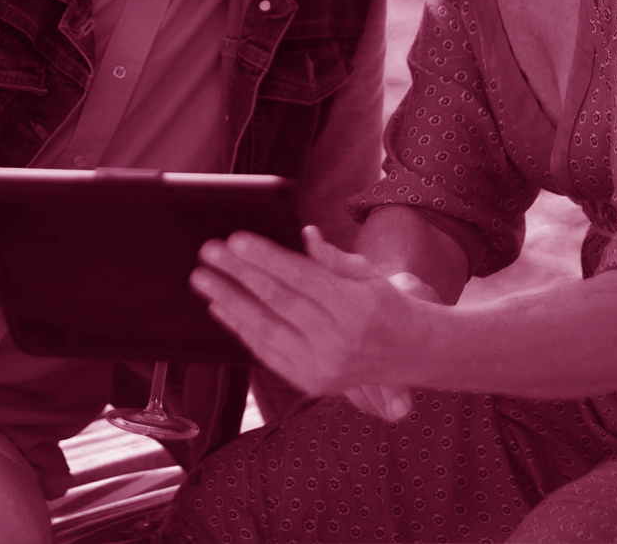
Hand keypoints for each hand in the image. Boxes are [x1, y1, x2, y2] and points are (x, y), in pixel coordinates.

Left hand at [191, 226, 436, 407]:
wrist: (413, 356)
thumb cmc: (388, 306)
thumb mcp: (370, 276)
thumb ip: (334, 258)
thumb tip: (305, 234)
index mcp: (357, 307)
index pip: (301, 278)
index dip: (265, 258)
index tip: (235, 240)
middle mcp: (339, 340)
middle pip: (278, 302)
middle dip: (238, 275)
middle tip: (208, 253)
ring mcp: (324, 366)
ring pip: (265, 329)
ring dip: (229, 302)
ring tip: (203, 279)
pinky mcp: (311, 382)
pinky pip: (267, 352)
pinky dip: (241, 329)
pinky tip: (221, 308)